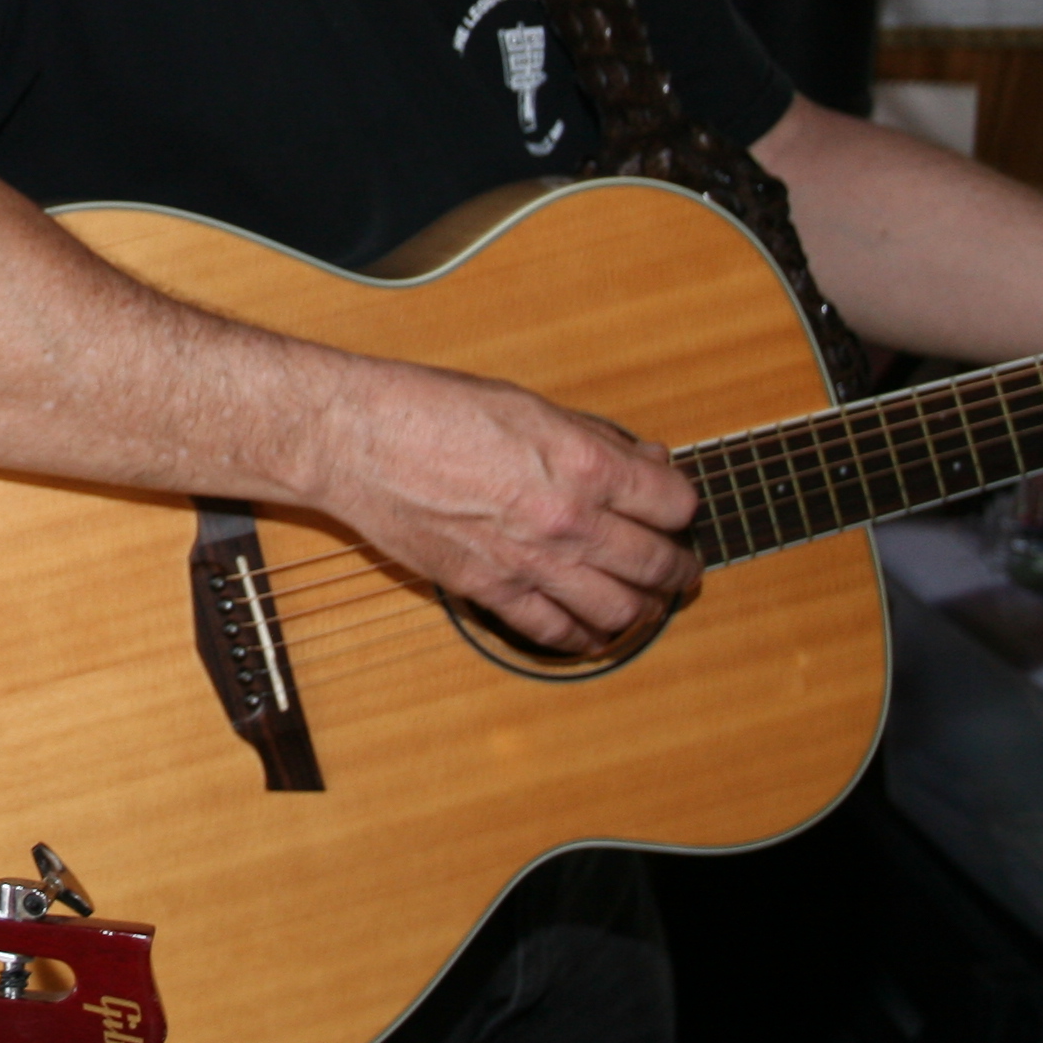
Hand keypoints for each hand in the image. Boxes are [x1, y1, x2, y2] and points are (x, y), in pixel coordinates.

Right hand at [307, 359, 701, 655]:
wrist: (359, 441)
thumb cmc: (433, 409)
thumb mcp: (530, 405)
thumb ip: (595, 439)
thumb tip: (645, 462)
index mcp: (584, 465)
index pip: (674, 503)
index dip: (682, 504)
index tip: (675, 507)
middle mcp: (568, 521)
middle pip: (657, 564)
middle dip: (679, 567)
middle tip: (683, 568)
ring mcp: (531, 563)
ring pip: (620, 610)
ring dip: (645, 610)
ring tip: (650, 604)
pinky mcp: (490, 591)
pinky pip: (556, 632)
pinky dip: (585, 638)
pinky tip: (595, 632)